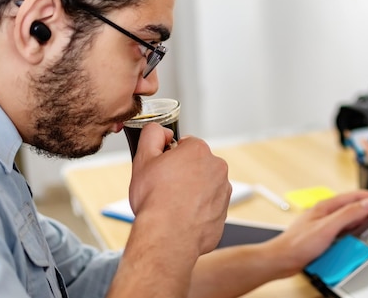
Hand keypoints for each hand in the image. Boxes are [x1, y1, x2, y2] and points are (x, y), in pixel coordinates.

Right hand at [128, 123, 230, 254]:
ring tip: (173, 205)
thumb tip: (161, 131)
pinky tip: (183, 218)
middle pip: (196, 165)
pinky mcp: (224, 212)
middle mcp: (217, 167)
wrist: (168, 237)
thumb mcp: (143, 159)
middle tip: (165, 188)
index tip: (162, 169)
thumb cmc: (155, 201)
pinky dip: (198, 210)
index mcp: (199, 151)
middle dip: (183, 173)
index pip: (185, 145)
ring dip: (192, 192)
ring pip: (204, 185)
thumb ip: (152, 135)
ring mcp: (224, 191)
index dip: (170, 156)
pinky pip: (209, 206)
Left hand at [267, 189, 367, 276]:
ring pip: (352, 213)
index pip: (357, 196)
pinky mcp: (326, 233)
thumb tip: (367, 203)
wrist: (282, 259)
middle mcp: (328, 211)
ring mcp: (327, 222)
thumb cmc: (298, 243)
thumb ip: (348, 214)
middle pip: (356, 202)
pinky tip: (363, 226)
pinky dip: (360, 222)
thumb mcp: (327, 227)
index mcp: (328, 206)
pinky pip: (347, 224)